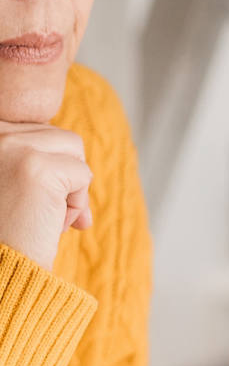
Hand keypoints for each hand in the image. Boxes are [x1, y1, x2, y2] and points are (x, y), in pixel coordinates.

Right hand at [0, 121, 92, 271]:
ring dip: (72, 186)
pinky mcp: (38, 169)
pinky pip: (83, 174)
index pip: (39, 131)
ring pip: (74, 148)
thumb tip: (80, 159)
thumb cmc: (7, 235)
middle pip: (59, 137)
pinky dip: (77, 204)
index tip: (35, 199)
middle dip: (64, 176)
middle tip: (44, 213)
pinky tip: (53, 224)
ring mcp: (15, 148)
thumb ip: (36, 161)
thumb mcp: (13, 185)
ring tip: (48, 216)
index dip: (51, 166)